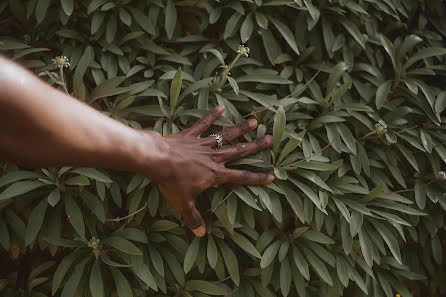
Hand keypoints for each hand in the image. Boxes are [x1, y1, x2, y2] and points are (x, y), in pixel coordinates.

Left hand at [146, 106, 273, 235]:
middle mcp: (213, 158)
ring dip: (240, 128)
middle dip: (255, 146)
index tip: (271, 175)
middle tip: (270, 138)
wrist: (157, 160)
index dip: (256, 177)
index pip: (241, 177)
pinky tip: (220, 106)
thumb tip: (201, 234)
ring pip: (226, 135)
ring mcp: (203, 144)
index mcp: (215, 174)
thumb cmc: (171, 182)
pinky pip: (203, 124)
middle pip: (239, 151)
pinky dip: (211, 115)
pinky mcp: (191, 135)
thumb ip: (193, 217)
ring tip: (254, 121)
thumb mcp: (183, 203)